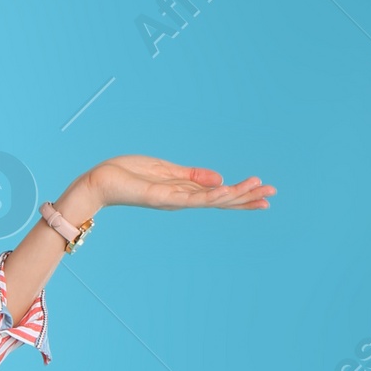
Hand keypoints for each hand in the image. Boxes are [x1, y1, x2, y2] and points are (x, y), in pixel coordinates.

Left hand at [68, 157, 274, 215]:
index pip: (218, 195)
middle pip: (221, 200)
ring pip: (212, 200)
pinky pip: (192, 197)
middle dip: (246, 198)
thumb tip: (220, 178)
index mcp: (183, 192)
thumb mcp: (165, 170)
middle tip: (272, 195)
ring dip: (236, 196)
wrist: (99, 182)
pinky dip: (212, 195)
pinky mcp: (162, 197)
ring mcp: (173, 200)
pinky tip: (229, 191)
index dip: (241, 194)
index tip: (264, 191)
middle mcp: (181, 199)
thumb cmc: (125, 175)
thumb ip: (192, 175)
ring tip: (259, 190)